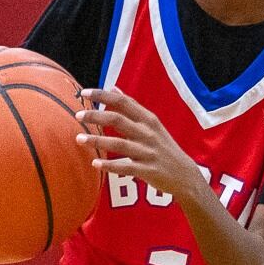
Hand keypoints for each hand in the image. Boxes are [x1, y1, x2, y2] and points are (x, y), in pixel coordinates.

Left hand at [76, 88, 198, 199]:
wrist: (185, 176)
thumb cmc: (164, 148)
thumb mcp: (152, 125)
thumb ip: (132, 108)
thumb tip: (114, 88)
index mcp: (149, 120)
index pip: (123, 102)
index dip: (103, 95)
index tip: (84, 93)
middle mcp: (148, 133)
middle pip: (118, 120)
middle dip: (96, 115)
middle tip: (77, 115)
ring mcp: (148, 152)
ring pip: (119, 143)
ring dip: (97, 140)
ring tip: (79, 139)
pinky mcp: (148, 170)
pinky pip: (125, 166)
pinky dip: (110, 165)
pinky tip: (95, 163)